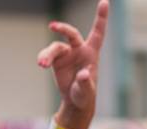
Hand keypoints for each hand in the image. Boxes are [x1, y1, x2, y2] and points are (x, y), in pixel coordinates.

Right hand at [37, 0, 108, 119]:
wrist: (75, 101)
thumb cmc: (85, 95)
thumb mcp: (87, 91)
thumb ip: (86, 82)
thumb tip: (84, 74)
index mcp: (92, 53)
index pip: (98, 33)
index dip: (101, 17)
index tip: (105, 1)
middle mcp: (79, 49)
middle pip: (72, 34)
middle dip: (63, 28)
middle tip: (53, 26)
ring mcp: (67, 53)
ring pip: (55, 47)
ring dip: (47, 54)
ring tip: (42, 64)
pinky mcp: (56, 60)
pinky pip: (47, 55)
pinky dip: (44, 58)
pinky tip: (41, 64)